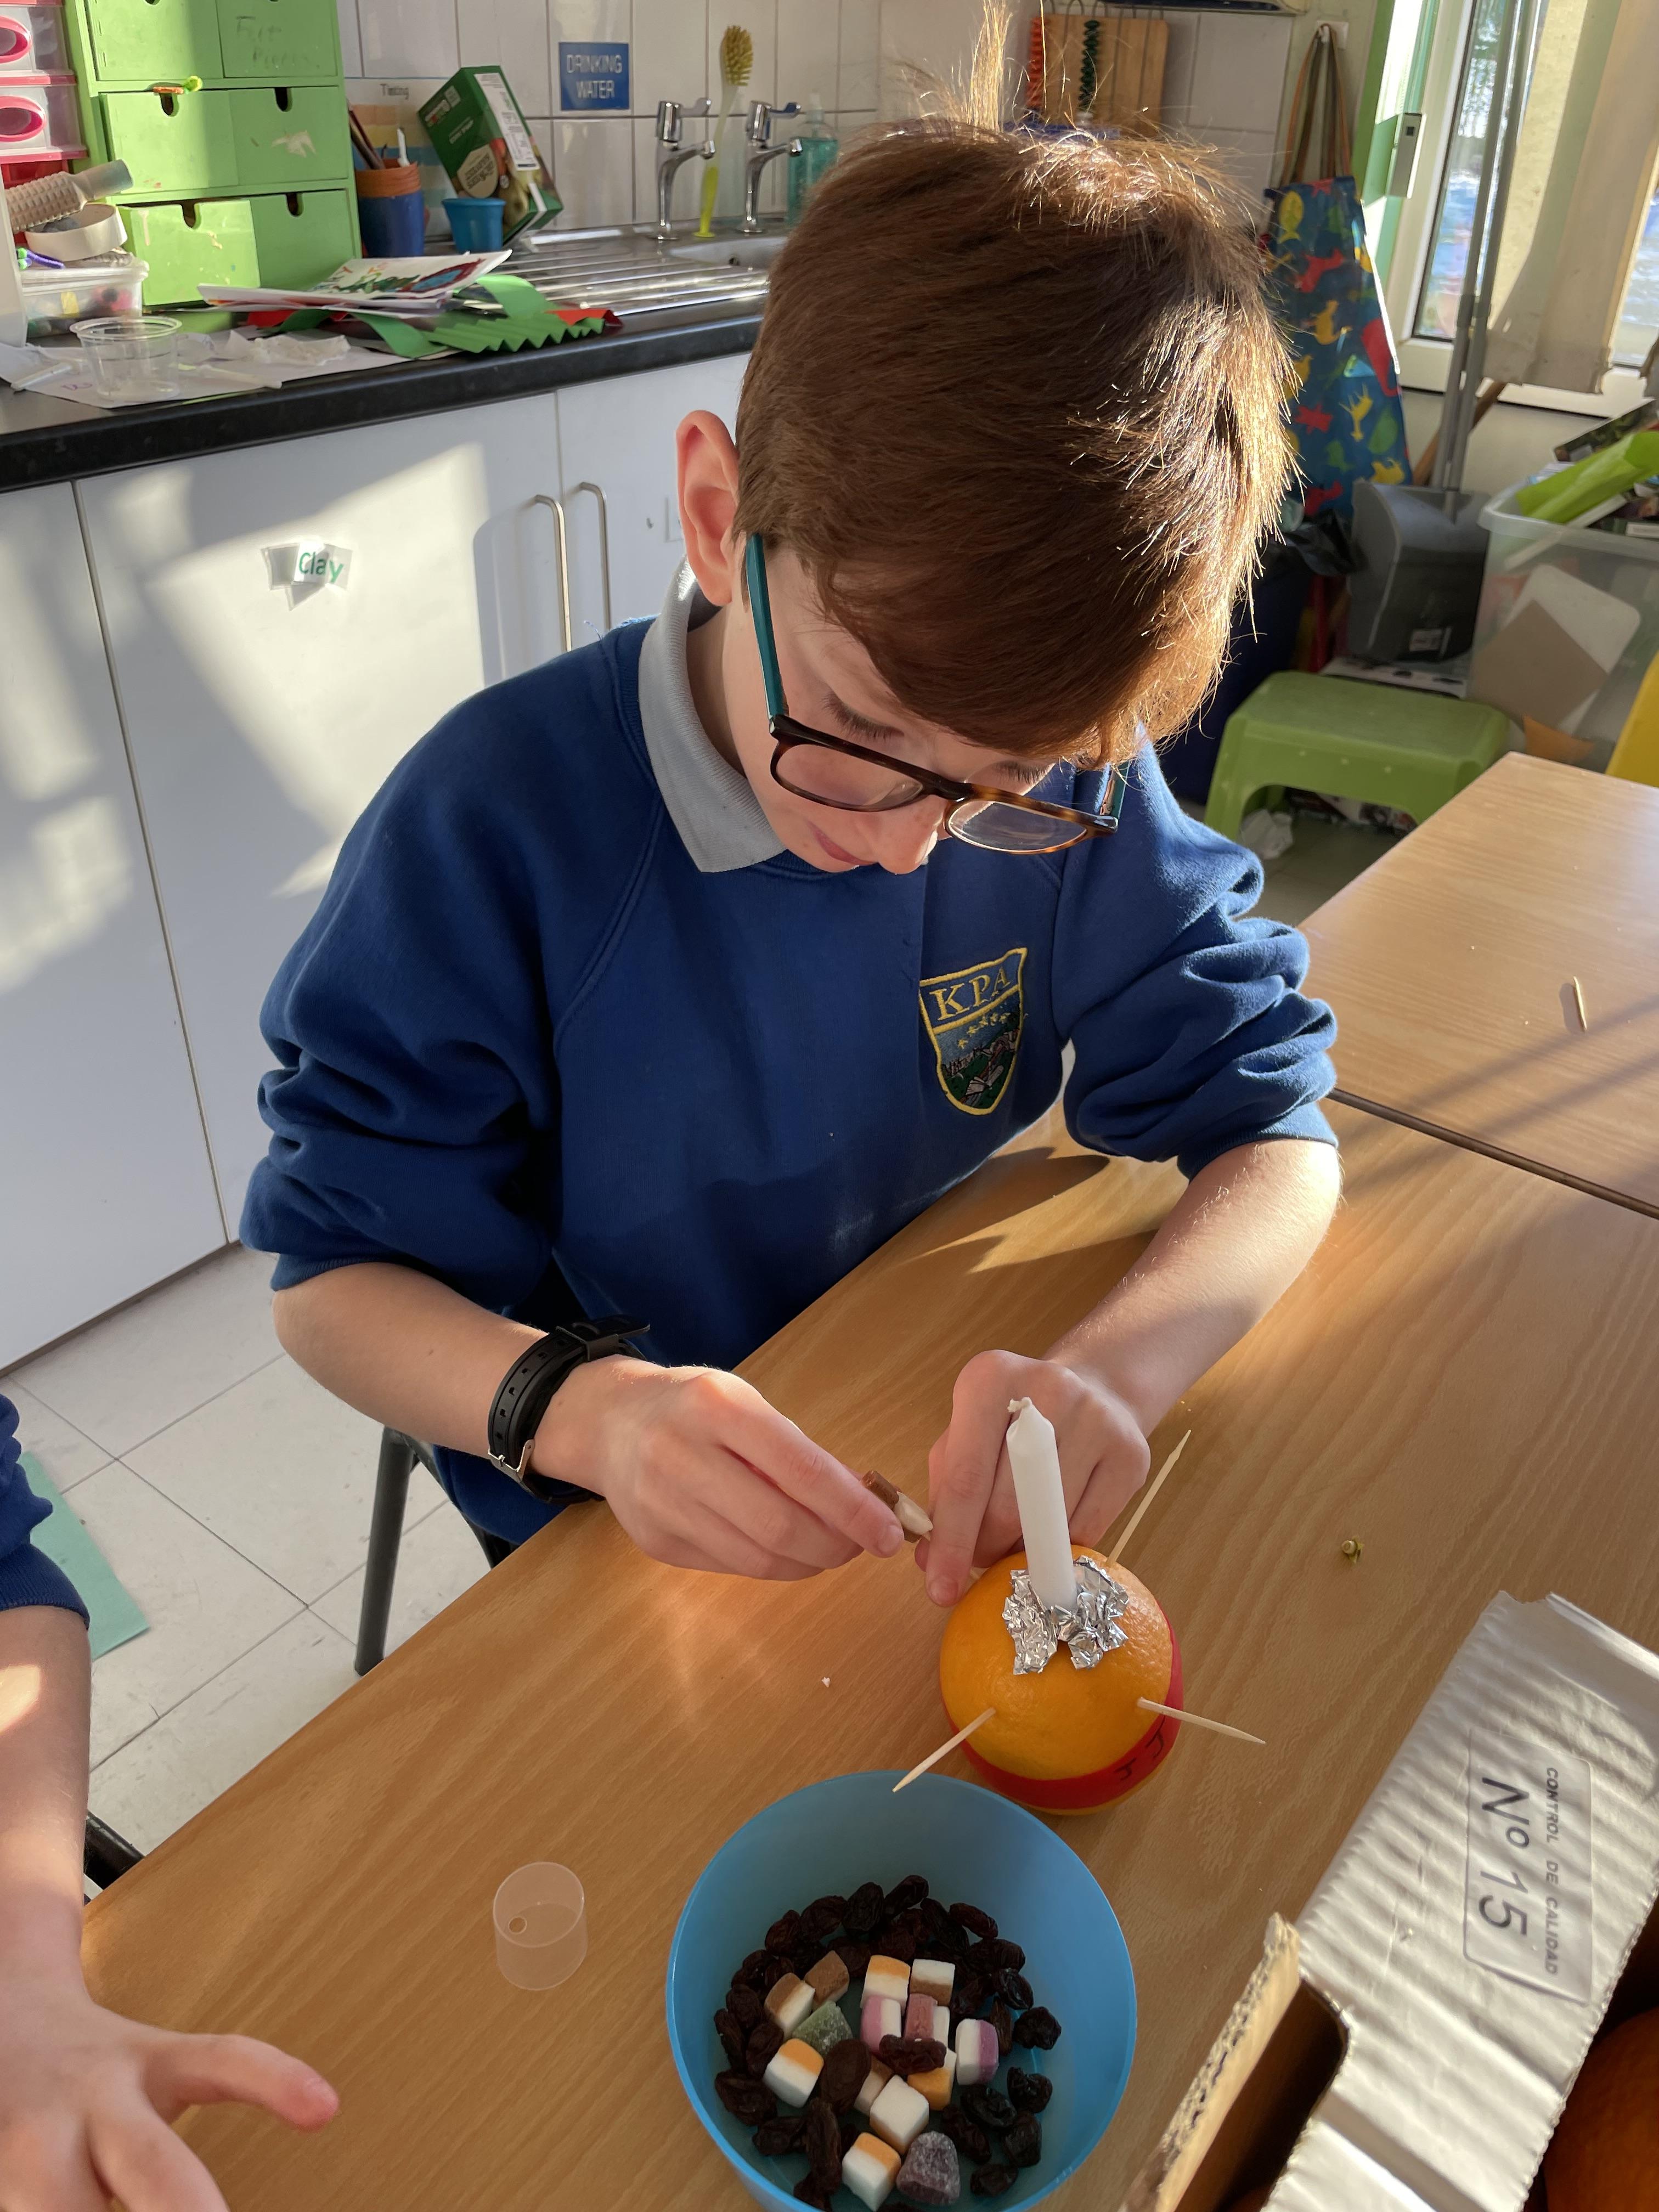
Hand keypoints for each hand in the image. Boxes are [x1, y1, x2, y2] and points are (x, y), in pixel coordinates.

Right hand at [0, 1969, 335, 2210]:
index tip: (325, 2109)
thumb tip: (246, 2179)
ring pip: (62, 2210)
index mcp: (149, 2064)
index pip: (222, 2062)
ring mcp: (36, 2143)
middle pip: (151, 2163)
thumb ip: (175, 2150)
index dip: (274, 2082)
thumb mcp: (146, 2074)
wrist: (0, 2025)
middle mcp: (97, 2100)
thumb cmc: (93, 2075)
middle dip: (184, 2211)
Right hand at [532, 1357, 904, 1579]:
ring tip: (832, 1549)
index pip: (801, 1470)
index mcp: (717, 1408)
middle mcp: (682, 1456)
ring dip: (808, 1562)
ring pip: (757, 1558)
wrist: (608, 1422)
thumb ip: (796, 1452)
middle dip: (836, 1545)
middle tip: (864, 1545)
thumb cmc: (693, 1407)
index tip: (890, 1531)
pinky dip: (771, 1565)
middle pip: (779, 1526)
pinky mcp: (654, 1543)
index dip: (853, 1509)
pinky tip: (786, 1550)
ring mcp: (661, 1505)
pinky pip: (730, 1566)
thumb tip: (862, 1505)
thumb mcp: (745, 1403)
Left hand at [917, 1351, 1149, 1606]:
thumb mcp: (965, 1437)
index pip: (966, 1477)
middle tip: (980, 1559)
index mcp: (991, 1379)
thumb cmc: (1011, 1422)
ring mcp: (1097, 1420)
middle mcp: (1048, 1391)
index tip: (939, 1591)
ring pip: (1050, 1523)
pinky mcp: (1132, 1454)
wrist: (1095, 1389)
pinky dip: (1061, 1548)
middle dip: (985, 1548)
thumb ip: (944, 1494)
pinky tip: (1051, 1533)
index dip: (952, 1542)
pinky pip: (1088, 1530)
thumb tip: (932, 1560)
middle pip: (1008, 1505)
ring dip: (1024, 1551)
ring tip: (1014, 1542)